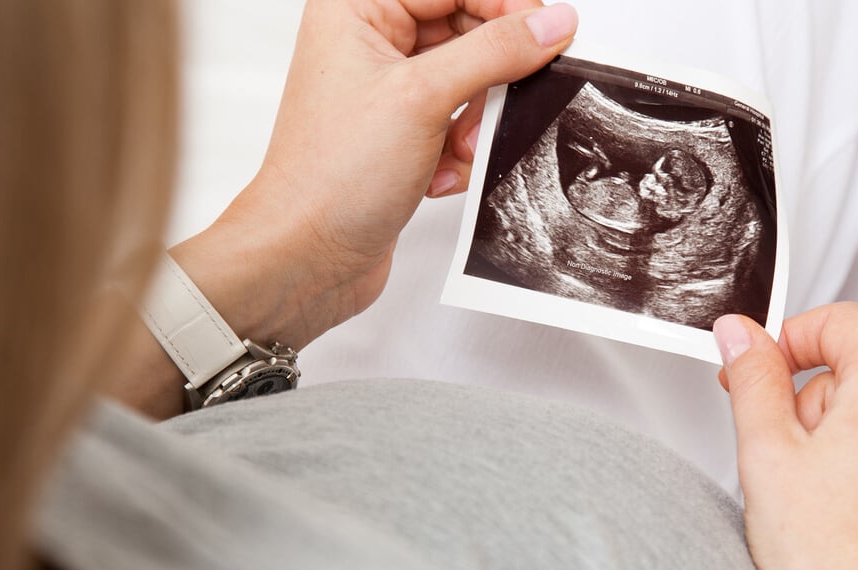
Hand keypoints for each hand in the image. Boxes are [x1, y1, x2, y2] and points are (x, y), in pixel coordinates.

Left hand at [173, 0, 578, 350]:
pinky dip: (460, 151)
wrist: (305, 257)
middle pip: (464, 30)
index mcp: (356, 9)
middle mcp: (368, 45)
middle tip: (507, 99)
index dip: (503, 5)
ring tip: (458, 147)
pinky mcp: (399, 138)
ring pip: (466, 82)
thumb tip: (552, 22)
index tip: (547, 32)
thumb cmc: (331, 177)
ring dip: (475, 120)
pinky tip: (439, 175)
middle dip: (488, 74)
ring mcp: (384, 93)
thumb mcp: (424, 97)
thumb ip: (495, 52)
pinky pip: (457, 124)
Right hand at [713, 304, 857, 569]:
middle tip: (778, 460)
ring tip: (811, 505)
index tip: (755, 371)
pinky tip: (843, 529)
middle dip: (812, 406)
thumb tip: (740, 332)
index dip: (788, 338)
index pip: (841, 322)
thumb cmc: (830, 560)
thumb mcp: (766, 452)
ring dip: (842, 446)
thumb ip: (752, 377)